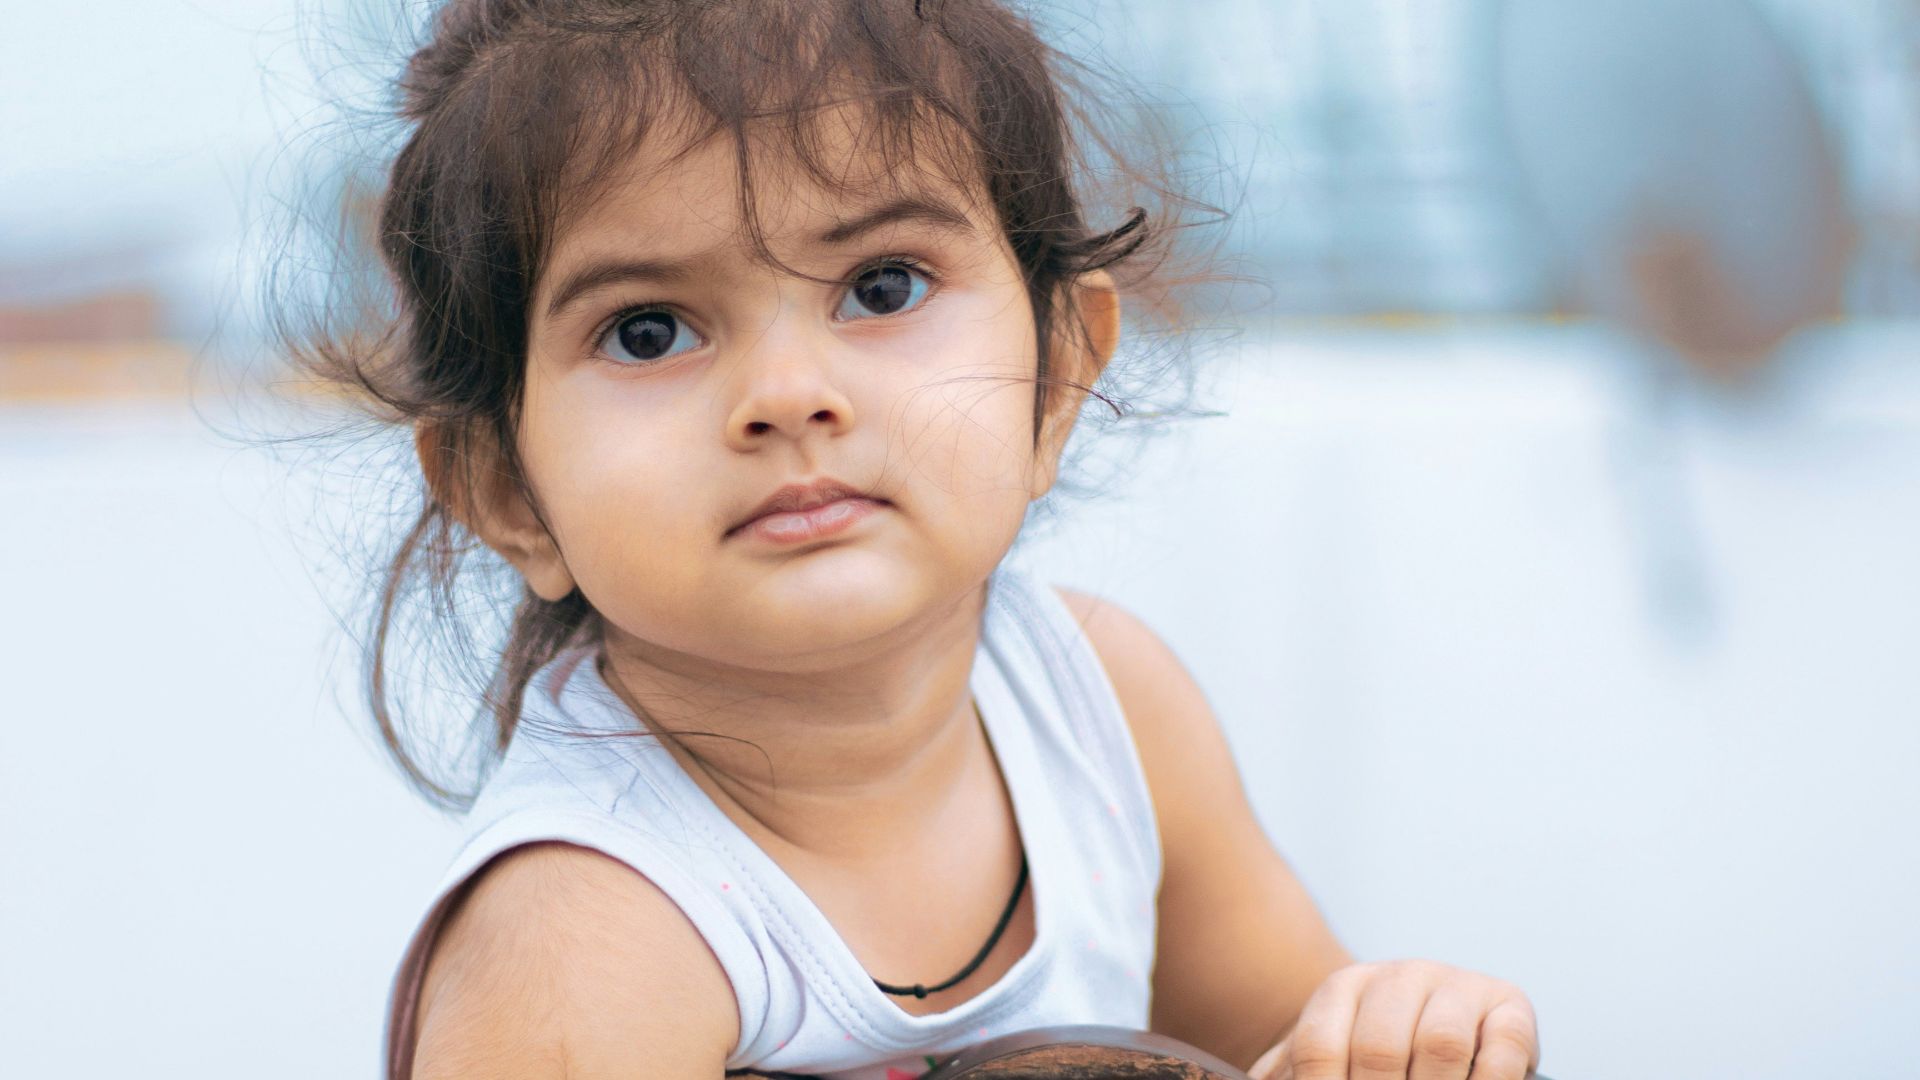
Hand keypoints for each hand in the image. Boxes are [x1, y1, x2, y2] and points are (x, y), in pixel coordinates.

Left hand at [1248, 960, 1537, 1079]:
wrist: (1438, 1030)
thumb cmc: (1365, 1060)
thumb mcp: (1321, 1062)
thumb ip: (1285, 1074)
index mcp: (1343, 988)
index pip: (1316, 1048)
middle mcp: (1400, 976)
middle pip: (1376, 1048)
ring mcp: (1457, 985)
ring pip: (1440, 1044)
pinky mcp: (1509, 1005)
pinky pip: (1504, 1045)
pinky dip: (1491, 1079)